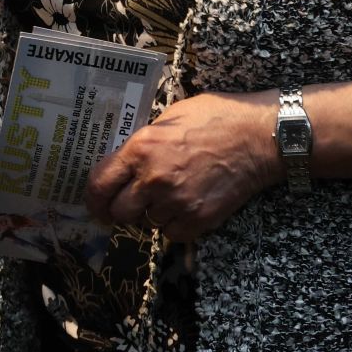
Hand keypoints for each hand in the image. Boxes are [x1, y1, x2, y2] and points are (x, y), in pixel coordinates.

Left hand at [84, 90, 281, 241]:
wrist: (258, 138)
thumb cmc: (216, 118)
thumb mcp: (169, 118)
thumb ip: (143, 142)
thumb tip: (125, 162)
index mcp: (141, 148)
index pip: (100, 184)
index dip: (93, 199)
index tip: (95, 205)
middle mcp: (153, 178)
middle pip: (119, 212)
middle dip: (121, 210)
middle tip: (129, 205)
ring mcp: (177, 202)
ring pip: (146, 223)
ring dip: (151, 214)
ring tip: (167, 196)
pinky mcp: (199, 219)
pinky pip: (171, 234)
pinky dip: (174, 225)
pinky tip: (184, 206)